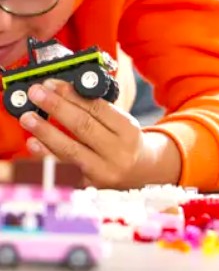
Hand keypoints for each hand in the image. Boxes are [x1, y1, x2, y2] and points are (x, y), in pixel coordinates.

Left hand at [18, 78, 181, 188]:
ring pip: (70, 150)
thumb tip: (62, 92)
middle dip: (56, 108)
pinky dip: (45, 156)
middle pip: (83, 127)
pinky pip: (63, 170)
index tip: (52, 84)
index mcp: (129, 131)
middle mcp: (118, 153)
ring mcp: (103, 171)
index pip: (98, 109)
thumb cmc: (125, 141)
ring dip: (45, 132)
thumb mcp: (121, 122)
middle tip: (36, 94)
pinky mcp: (88, 185)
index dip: (73, 95)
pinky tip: (33, 143)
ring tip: (27, 117)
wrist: (139, 170)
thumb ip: (98, 109)